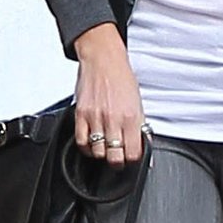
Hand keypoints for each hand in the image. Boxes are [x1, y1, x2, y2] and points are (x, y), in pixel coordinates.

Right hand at [73, 23, 144, 165]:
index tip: (131, 157)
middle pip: (114, 157)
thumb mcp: (138, 102)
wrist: (103, 60)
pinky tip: (91, 143)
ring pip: (98, 152)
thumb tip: (142, 144)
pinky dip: (87, 147)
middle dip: (117, 162)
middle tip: (118, 158)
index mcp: (131, 117)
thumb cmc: (121, 78)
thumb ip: (139, 126)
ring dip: (102, 154)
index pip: (133, 153)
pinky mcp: (81, 114)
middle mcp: (113, 119)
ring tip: (105, 148)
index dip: (132, 159)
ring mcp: (96, 118)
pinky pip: (82, 142)